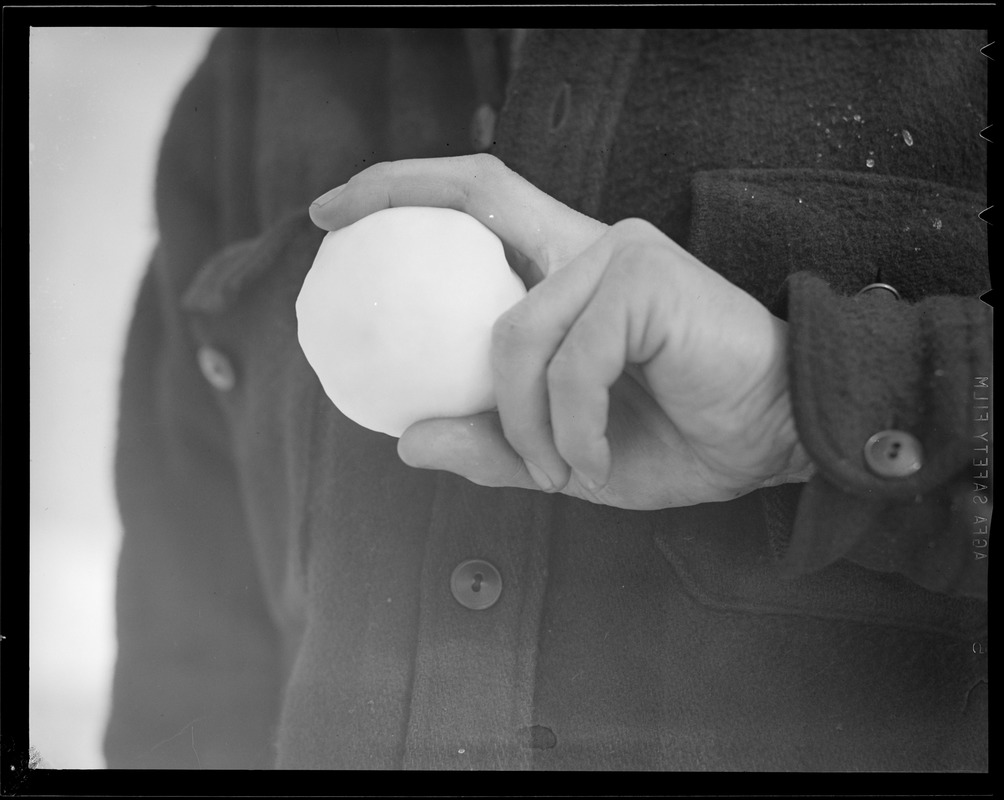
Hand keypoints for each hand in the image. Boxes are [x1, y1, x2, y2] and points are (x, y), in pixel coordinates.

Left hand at [310, 155, 812, 509]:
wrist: (776, 442)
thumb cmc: (679, 438)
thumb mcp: (565, 456)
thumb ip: (493, 443)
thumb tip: (406, 437)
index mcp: (566, 275)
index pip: (478, 204)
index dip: (403, 193)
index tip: (330, 217)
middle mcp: (588, 246)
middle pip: (483, 192)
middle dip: (398, 192)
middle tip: (327, 227)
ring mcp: (620, 254)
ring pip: (514, 330)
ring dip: (519, 419)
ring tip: (554, 471)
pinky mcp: (649, 279)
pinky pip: (571, 360)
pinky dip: (566, 426)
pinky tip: (589, 462)